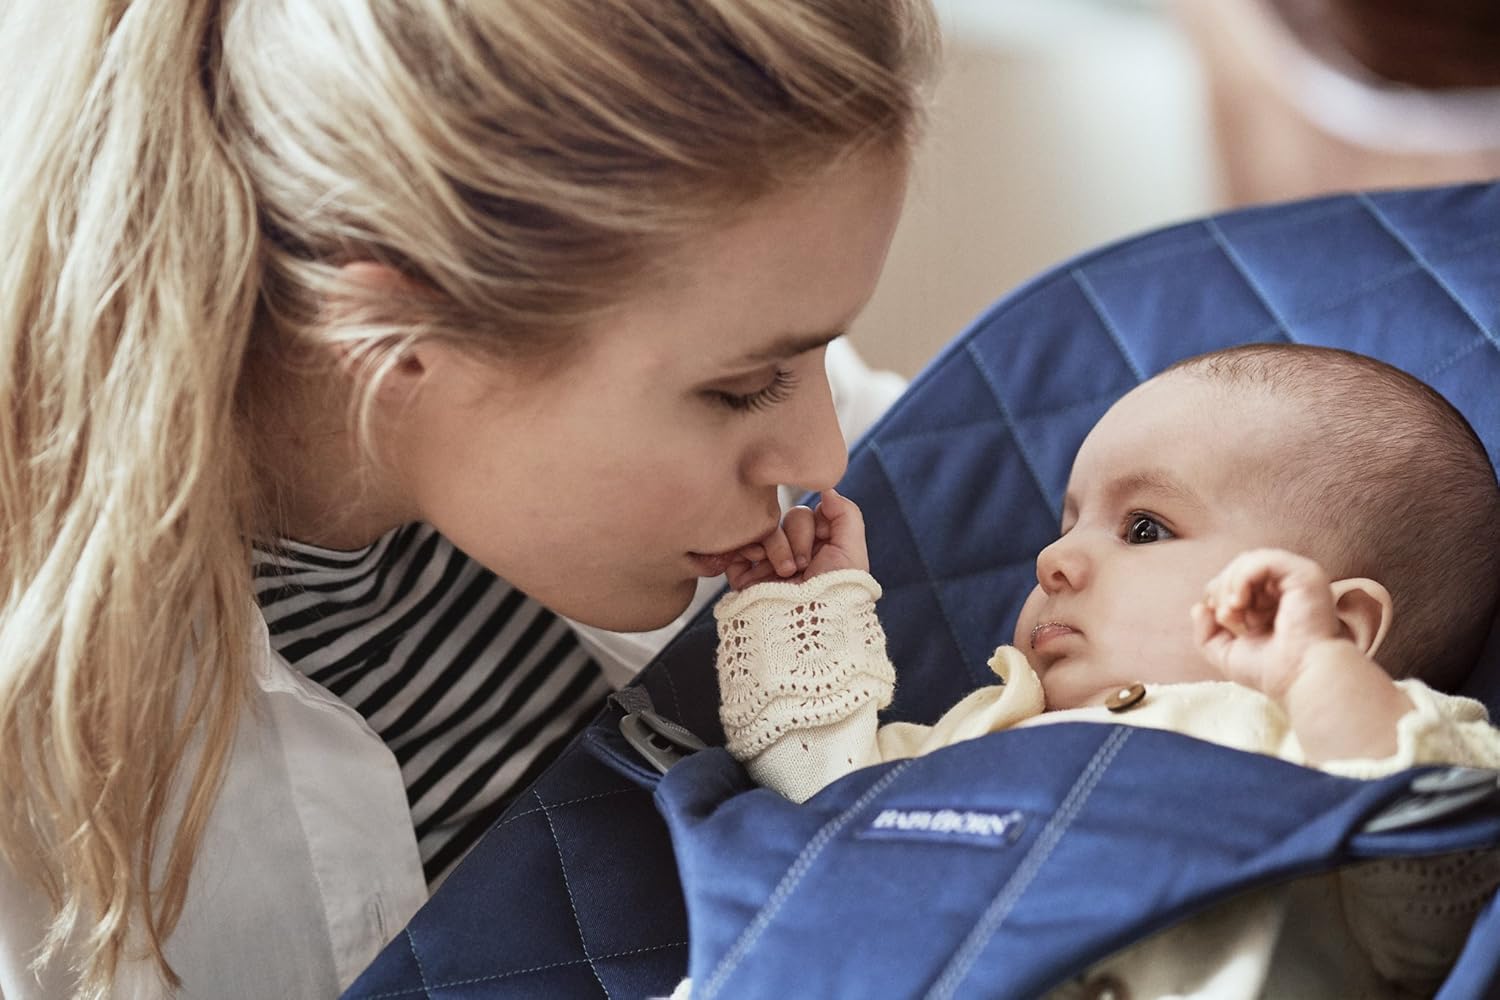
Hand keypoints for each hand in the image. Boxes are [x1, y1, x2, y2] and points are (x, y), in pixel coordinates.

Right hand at [726, 487, 868, 589]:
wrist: (806, 631)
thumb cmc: (836, 595)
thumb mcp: (852, 553)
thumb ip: (846, 514)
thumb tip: (827, 488)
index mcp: (817, 549)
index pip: (807, 515)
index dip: (811, 527)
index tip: (820, 548)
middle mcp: (792, 555)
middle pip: (784, 520)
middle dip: (795, 540)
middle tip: (799, 567)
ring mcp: (767, 566)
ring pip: (761, 530)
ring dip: (774, 548)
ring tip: (781, 574)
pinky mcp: (744, 577)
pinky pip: (734, 548)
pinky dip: (743, 550)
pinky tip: (755, 565)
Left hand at [1192, 548, 1342, 702]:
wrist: (1301, 679)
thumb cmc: (1271, 670)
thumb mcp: (1226, 652)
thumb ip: (1206, 631)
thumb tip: (1199, 607)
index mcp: (1274, 600)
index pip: (1236, 578)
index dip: (1218, 593)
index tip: (1221, 620)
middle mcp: (1289, 586)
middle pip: (1240, 566)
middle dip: (1222, 589)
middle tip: (1226, 617)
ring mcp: (1299, 577)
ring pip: (1250, 560)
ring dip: (1230, 585)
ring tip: (1233, 612)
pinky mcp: (1306, 575)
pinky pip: (1263, 560)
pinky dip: (1242, 578)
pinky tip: (1240, 602)